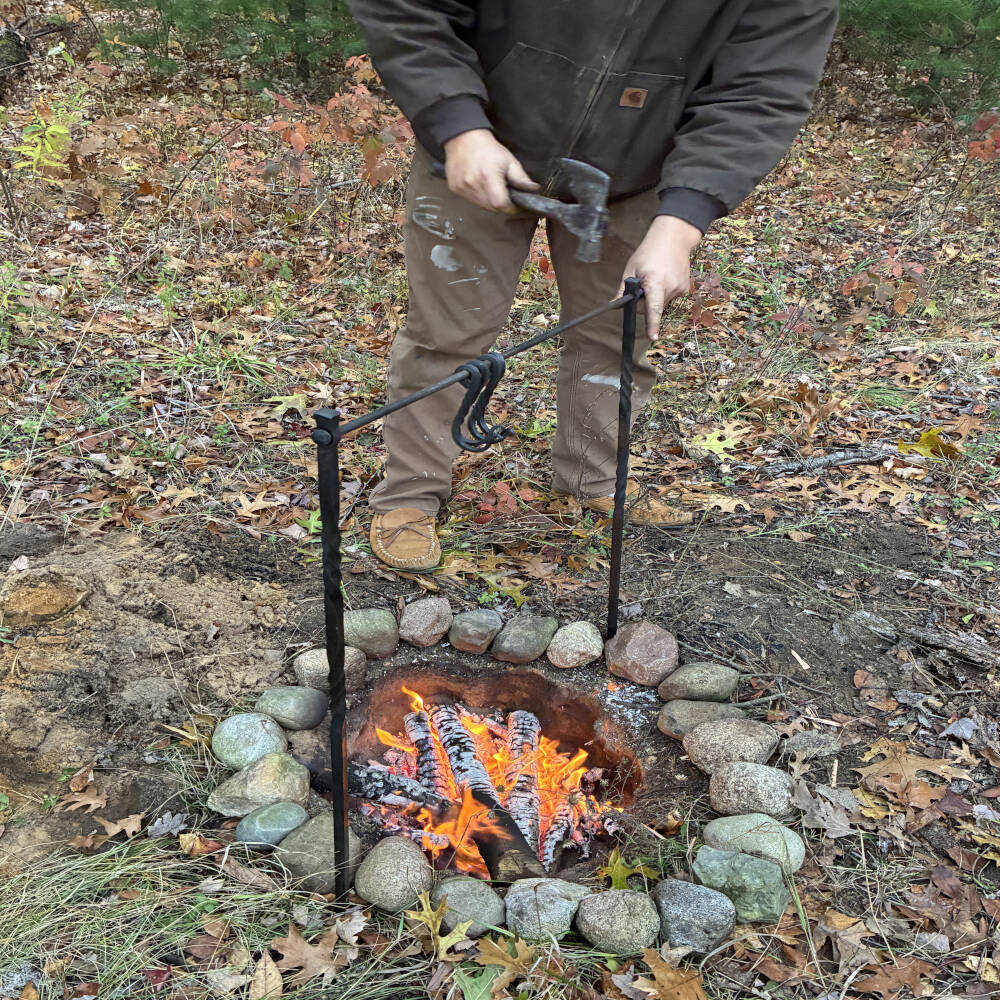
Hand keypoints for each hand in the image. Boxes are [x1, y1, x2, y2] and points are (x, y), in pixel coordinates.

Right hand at [443, 129, 538, 212]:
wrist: (463, 138)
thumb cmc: (487, 148)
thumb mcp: (509, 160)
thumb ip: (521, 178)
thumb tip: (533, 190)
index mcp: (488, 176)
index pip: (501, 204)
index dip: (509, 207)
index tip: (514, 204)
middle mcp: (473, 184)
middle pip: (492, 207)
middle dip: (500, 203)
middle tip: (503, 191)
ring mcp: (462, 187)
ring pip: (482, 206)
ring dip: (489, 201)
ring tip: (490, 186)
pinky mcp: (455, 189)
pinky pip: (471, 201)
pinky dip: (478, 197)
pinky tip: (479, 184)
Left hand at [618, 215, 702, 336]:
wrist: (674, 237)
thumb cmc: (650, 251)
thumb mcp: (631, 268)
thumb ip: (624, 289)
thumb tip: (615, 304)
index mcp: (655, 282)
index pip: (653, 307)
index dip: (652, 324)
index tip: (653, 337)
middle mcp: (670, 287)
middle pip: (652, 308)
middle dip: (643, 302)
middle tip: (642, 285)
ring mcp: (680, 289)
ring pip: (660, 304)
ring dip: (654, 297)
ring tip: (655, 277)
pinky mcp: (684, 289)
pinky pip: (668, 298)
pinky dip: (663, 293)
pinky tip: (664, 278)